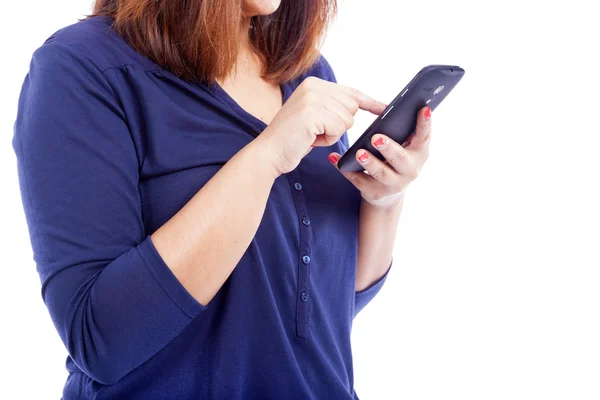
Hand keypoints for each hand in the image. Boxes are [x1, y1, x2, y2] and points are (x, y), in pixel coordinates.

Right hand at [259, 77, 385, 175]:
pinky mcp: (312, 113)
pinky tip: (311, 138)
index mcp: (314, 84)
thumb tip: (359, 106)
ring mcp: (312, 98)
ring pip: (347, 119)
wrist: (269, 153)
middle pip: (352, 107)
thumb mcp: (314, 116)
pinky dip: (328, 139)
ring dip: (333, 133)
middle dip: (339, 125)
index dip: (369, 102)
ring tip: (312, 135)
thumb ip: (332, 106)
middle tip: (317, 131)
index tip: (382, 108)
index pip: (350, 91)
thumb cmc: (292, 139)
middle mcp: (313, 86)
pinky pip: (339, 128)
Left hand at [328, 106, 431, 208]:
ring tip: (359, 152)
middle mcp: (409, 170)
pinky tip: (335, 158)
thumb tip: (389, 106)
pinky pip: (358, 180)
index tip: (423, 108)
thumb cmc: (396, 160)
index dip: (425, 124)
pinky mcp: (374, 192)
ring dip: (369, 162)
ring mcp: (393, 184)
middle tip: (376, 137)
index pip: (424, 137)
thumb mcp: (405, 147)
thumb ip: (404, 131)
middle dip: (389, 148)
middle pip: (400, 159)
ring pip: (381, 173)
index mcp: (419, 153)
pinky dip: (346, 169)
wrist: (388, 194)